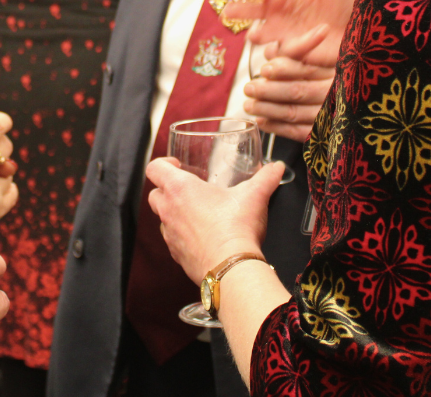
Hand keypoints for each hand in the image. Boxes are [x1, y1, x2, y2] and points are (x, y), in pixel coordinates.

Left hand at [143, 157, 284, 282]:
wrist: (231, 268)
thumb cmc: (235, 229)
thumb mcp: (254, 196)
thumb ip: (266, 178)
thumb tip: (276, 168)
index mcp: (180, 189)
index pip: (154, 168)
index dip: (163, 163)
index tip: (177, 165)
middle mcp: (169, 211)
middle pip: (154, 194)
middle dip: (166, 190)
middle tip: (187, 190)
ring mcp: (170, 235)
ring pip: (162, 219)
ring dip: (175, 214)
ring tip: (197, 214)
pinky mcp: (176, 255)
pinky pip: (173, 241)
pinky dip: (183, 237)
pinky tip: (202, 237)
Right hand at [219, 0, 360, 68]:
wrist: (368, 23)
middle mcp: (281, 12)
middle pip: (250, 12)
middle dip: (238, 12)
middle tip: (228, 12)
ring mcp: (287, 32)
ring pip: (261, 35)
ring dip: (257, 34)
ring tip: (255, 33)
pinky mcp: (299, 52)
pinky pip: (288, 51)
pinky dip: (299, 44)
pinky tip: (318, 34)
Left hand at [244, 38, 334, 141]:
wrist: (361, 110)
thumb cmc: (334, 78)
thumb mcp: (323, 59)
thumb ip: (297, 52)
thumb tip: (269, 50)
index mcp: (337, 71)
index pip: (307, 68)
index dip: (283, 68)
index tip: (265, 68)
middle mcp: (336, 94)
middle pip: (297, 91)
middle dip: (268, 90)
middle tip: (249, 88)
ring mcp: (331, 117)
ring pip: (294, 113)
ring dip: (267, 109)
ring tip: (249, 105)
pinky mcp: (325, 136)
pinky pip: (297, 132)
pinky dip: (277, 127)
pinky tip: (262, 121)